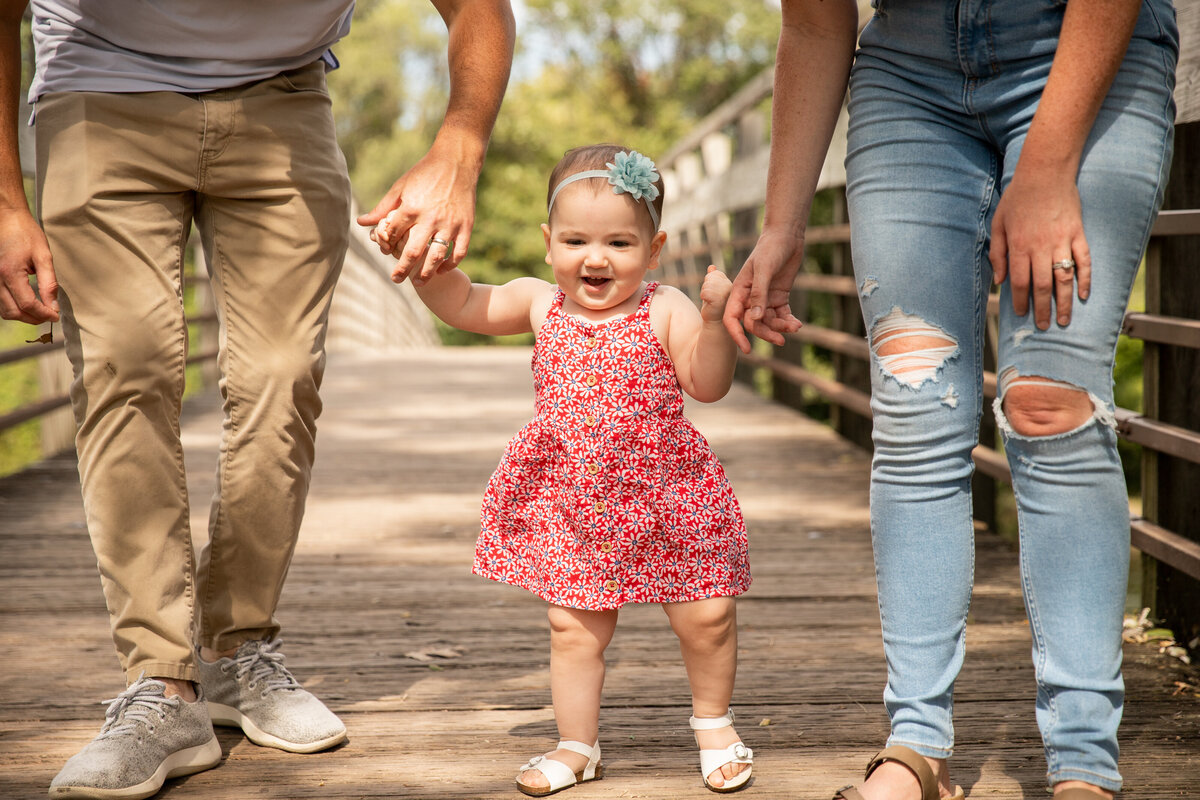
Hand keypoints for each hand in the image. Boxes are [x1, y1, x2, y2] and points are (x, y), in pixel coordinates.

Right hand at [0, 208, 58, 323]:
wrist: (7, 219)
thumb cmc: (25, 233)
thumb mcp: (44, 256)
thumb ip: (49, 282)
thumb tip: (53, 304)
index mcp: (10, 273)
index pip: (27, 304)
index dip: (43, 314)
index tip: (56, 315)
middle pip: (13, 312)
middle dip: (33, 318)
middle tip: (49, 315)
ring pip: (5, 310)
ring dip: (23, 315)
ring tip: (40, 311)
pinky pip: (1, 301)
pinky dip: (15, 307)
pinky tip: (28, 303)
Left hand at [357, 144, 477, 285]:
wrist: (457, 161)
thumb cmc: (425, 173)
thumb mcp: (401, 187)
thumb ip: (383, 208)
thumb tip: (362, 223)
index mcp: (411, 208)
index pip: (394, 235)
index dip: (387, 245)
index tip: (386, 251)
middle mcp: (430, 218)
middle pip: (412, 252)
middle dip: (402, 270)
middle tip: (396, 279)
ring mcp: (450, 224)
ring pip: (436, 256)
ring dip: (426, 273)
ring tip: (418, 282)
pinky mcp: (466, 226)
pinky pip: (459, 252)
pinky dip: (450, 264)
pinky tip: (441, 269)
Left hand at [699, 265, 733, 322]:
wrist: (717, 325)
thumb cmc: (716, 309)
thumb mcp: (715, 290)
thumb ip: (714, 278)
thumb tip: (711, 267)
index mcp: (734, 282)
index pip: (715, 274)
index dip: (711, 284)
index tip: (716, 295)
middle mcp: (733, 285)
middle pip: (710, 277)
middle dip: (707, 288)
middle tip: (712, 300)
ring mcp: (727, 291)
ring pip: (707, 284)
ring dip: (705, 293)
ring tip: (712, 302)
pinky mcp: (720, 298)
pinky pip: (705, 292)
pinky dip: (704, 297)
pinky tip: (710, 304)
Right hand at [722, 227, 804, 352]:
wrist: (787, 237)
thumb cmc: (770, 249)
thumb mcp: (764, 270)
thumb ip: (759, 294)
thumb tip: (756, 318)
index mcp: (739, 291)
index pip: (732, 318)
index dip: (737, 334)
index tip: (747, 349)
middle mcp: (750, 297)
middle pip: (754, 323)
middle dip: (766, 333)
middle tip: (780, 341)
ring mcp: (765, 298)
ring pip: (769, 321)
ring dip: (780, 326)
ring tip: (794, 327)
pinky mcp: (779, 297)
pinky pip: (781, 314)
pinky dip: (788, 320)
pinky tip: (797, 324)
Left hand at [989, 168, 1090, 329]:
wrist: (1045, 173)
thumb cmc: (1017, 198)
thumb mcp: (998, 224)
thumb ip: (997, 253)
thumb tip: (1000, 281)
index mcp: (1019, 246)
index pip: (1019, 282)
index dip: (1020, 301)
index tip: (1020, 314)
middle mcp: (1041, 247)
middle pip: (1042, 286)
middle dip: (1042, 309)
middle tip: (1044, 326)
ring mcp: (1062, 241)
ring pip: (1064, 278)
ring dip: (1064, 302)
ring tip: (1064, 320)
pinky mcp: (1078, 233)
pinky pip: (1084, 260)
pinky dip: (1086, 279)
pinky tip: (1084, 295)